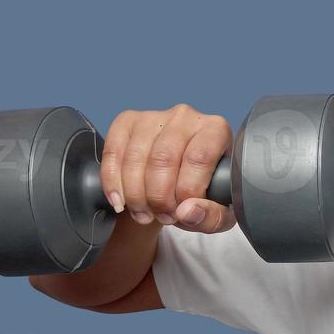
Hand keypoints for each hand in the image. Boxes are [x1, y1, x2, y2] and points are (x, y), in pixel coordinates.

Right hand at [99, 105, 235, 233]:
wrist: (178, 182)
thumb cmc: (204, 192)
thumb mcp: (220, 212)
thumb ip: (212, 216)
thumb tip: (187, 211)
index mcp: (216, 130)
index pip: (198, 158)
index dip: (186, 192)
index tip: (182, 212)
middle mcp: (186, 116)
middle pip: (163, 159)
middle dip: (159, 198)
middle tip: (163, 217)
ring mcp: (154, 117)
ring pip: (136, 158)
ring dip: (136, 195)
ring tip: (145, 214)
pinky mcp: (127, 122)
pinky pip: (113, 152)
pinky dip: (113, 182)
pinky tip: (120, 201)